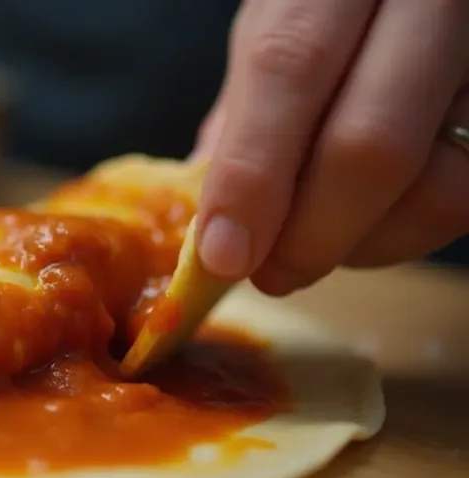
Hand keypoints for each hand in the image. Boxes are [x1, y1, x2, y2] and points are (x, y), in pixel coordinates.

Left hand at [192, 0, 468, 295]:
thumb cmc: (336, 3)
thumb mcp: (277, 24)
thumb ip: (247, 110)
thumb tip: (214, 220)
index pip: (288, 69)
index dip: (251, 175)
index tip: (223, 254)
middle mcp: (432, 2)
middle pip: (372, 143)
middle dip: (309, 236)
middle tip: (269, 274)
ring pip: (440, 187)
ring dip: (363, 244)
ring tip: (319, 239)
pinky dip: (410, 231)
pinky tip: (374, 219)